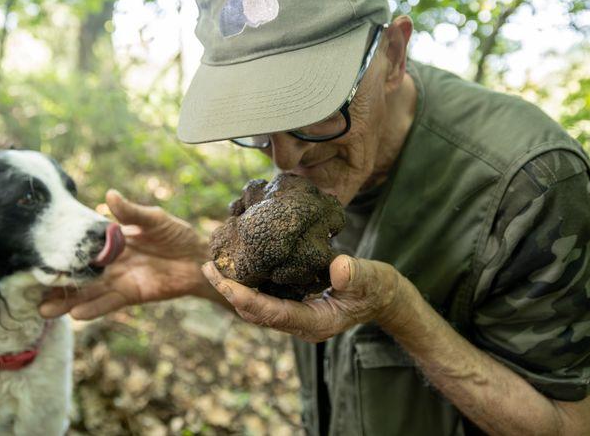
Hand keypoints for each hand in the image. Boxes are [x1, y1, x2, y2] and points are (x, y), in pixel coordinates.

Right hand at [40, 189, 210, 319]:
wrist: (200, 259)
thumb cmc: (178, 234)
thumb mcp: (154, 219)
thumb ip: (131, 212)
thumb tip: (108, 195)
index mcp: (113, 241)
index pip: (83, 247)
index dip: (63, 252)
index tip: (39, 256)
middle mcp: (111, 263)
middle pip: (79, 274)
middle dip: (57, 284)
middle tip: (30, 291)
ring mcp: (120, 280)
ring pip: (88, 292)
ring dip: (67, 302)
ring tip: (44, 310)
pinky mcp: (132, 295)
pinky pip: (109, 303)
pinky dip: (94, 308)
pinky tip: (75, 314)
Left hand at [201, 255, 404, 341]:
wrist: (382, 297)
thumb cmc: (377, 287)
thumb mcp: (371, 278)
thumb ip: (355, 275)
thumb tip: (338, 268)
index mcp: (315, 323)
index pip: (271, 313)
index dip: (245, 298)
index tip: (223, 282)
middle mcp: (300, 324)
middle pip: (255, 313)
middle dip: (229, 292)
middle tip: (207, 267)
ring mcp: (295, 317)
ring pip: (255, 307)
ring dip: (233, 288)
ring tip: (213, 265)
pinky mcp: (294, 306)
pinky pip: (263, 298)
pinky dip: (247, 283)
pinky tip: (237, 265)